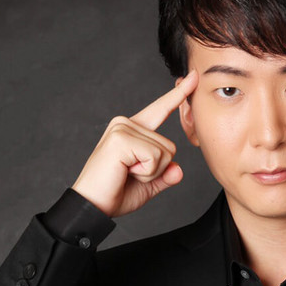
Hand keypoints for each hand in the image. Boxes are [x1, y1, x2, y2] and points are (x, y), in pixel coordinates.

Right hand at [71, 71, 198, 217]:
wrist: (92, 207)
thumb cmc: (114, 194)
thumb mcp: (148, 184)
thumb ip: (165, 174)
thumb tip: (178, 170)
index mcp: (132, 130)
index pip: (160, 110)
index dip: (178, 96)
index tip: (193, 77)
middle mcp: (125, 123)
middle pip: (169, 145)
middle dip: (157, 169)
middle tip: (130, 175)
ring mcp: (122, 129)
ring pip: (164, 152)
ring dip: (150, 172)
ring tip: (126, 174)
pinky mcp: (121, 139)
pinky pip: (154, 157)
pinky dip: (146, 172)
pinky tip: (125, 172)